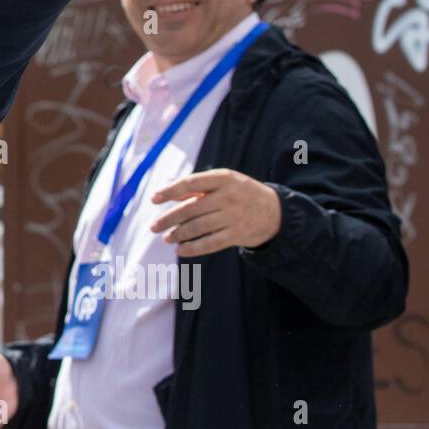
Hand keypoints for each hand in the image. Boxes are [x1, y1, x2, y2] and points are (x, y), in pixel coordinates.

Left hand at [149, 168, 281, 256]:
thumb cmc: (239, 193)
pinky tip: (180, 250)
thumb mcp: (223, 182)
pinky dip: (193, 248)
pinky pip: (210, 243)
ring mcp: (234, 217)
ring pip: (198, 227)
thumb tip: (166, 191)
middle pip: (191, 209)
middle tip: (153, 227)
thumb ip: (196, 186)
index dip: (170, 191)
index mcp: (224, 178)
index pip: (190, 183)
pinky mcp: (237, 235)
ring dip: (178, 234)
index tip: (153, 199)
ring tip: (166, 238)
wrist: (275, 212)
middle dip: (168, 219)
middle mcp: (229, 196)